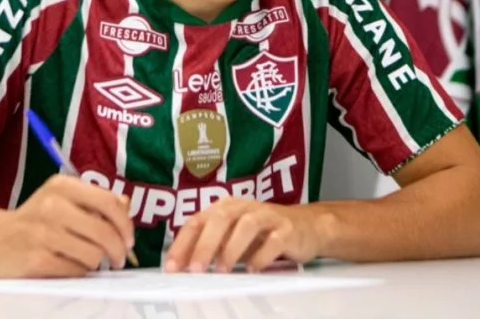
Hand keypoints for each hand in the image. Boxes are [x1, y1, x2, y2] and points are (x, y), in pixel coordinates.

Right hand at [0, 174, 134, 277]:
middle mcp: (53, 205)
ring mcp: (43, 233)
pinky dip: (78, 272)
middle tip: (118, 259)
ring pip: (93, 255)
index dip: (125, 225)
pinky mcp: (37, 259)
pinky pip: (76, 271)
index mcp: (63, 186)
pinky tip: (68, 265)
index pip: (109, 202)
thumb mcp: (63, 200)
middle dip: (118, 250)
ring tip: (85, 259)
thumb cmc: (37, 220)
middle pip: (105, 233)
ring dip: (95, 262)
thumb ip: (95, 201)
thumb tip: (126, 204)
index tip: (128, 239)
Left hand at [164, 198, 325, 273]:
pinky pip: (274, 240)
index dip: (183, 243)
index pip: (197, 221)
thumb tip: (183, 267)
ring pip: (246, 225)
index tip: (172, 267)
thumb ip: (212, 247)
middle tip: (195, 269)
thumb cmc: (263, 233)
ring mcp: (267, 216)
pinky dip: (262, 256)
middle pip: (219, 219)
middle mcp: (243, 208)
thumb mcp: (233, 238)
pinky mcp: (287, 229)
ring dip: (231, 248)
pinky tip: (254, 270)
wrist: (307, 226)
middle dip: (205, 245)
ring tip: (222, 269)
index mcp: (224, 208)